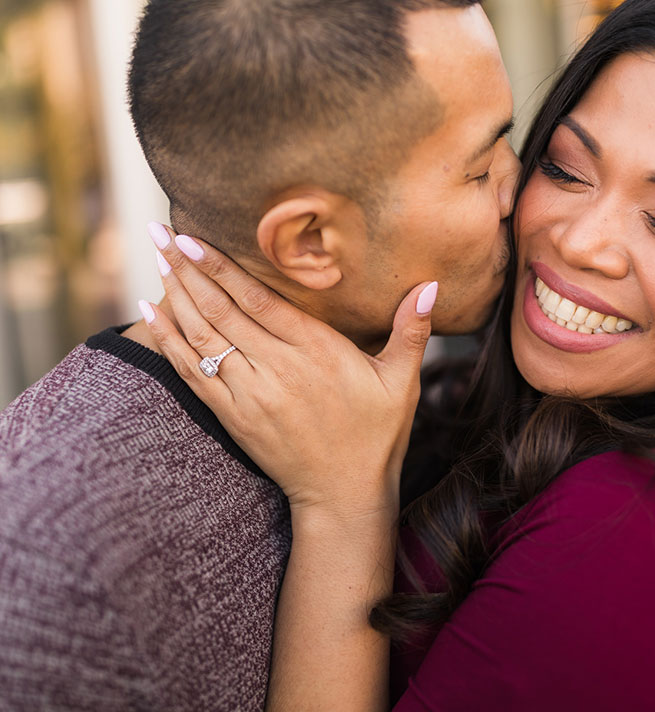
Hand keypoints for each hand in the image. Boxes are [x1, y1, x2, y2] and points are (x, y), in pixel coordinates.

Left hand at [138, 223, 433, 519]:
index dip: (222, 268)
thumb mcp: (402, 381)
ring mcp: (250, 394)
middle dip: (187, 269)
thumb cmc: (377, 434)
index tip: (193, 239)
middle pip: (221, 311)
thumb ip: (412, 330)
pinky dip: (168, 340)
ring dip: (175, 296)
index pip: (258, 301)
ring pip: (202, 337)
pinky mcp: (233, 416)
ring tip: (156, 259)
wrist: (344, 493)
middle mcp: (278, 369)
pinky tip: (150, 311)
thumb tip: (431, 286)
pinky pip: (192, 372)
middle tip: (159, 232)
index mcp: (317, 352)